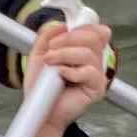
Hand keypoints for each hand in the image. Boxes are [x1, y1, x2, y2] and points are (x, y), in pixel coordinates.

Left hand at [25, 18, 112, 136]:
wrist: (40, 112)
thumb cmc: (41, 87)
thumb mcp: (39, 55)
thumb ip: (47, 36)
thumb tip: (61, 24)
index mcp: (84, 51)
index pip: (95, 31)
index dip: (83, 26)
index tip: (65, 30)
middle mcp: (94, 61)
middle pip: (93, 37)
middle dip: (68, 39)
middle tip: (51, 49)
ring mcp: (97, 75)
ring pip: (87, 53)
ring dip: (64, 54)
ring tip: (50, 63)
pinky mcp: (97, 89)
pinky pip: (89, 72)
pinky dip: (71, 71)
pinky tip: (61, 76)